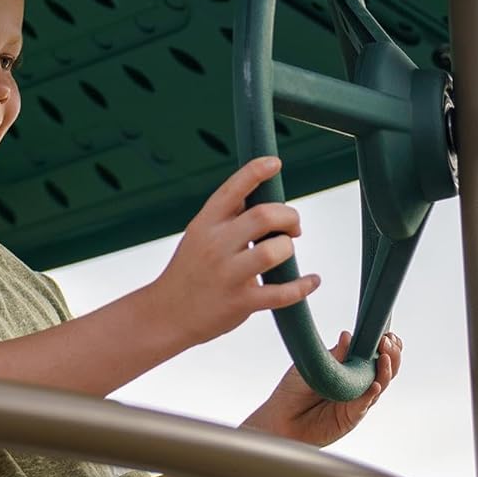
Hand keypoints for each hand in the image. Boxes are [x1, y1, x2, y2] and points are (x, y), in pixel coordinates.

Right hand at [146, 156, 320, 351]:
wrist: (166, 313)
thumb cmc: (189, 271)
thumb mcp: (198, 235)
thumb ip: (227, 217)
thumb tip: (263, 198)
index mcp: (205, 223)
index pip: (233, 189)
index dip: (256, 171)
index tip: (275, 163)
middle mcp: (215, 245)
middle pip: (264, 216)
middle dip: (289, 216)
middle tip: (292, 227)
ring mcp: (228, 274)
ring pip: (274, 252)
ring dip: (288, 248)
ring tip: (286, 251)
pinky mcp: (240, 302)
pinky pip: (281, 293)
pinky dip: (303, 286)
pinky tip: (311, 281)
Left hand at [247, 329, 402, 447]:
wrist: (280, 418)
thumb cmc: (292, 391)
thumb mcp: (312, 366)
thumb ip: (333, 356)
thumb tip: (348, 336)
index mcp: (348, 366)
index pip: (373, 353)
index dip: (383, 344)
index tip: (386, 334)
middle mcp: (357, 383)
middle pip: (384, 368)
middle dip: (391, 354)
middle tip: (387, 342)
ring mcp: (356, 400)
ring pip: (379, 385)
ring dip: (385, 371)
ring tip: (385, 358)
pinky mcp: (350, 417)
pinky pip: (364, 405)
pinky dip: (371, 394)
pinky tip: (374, 385)